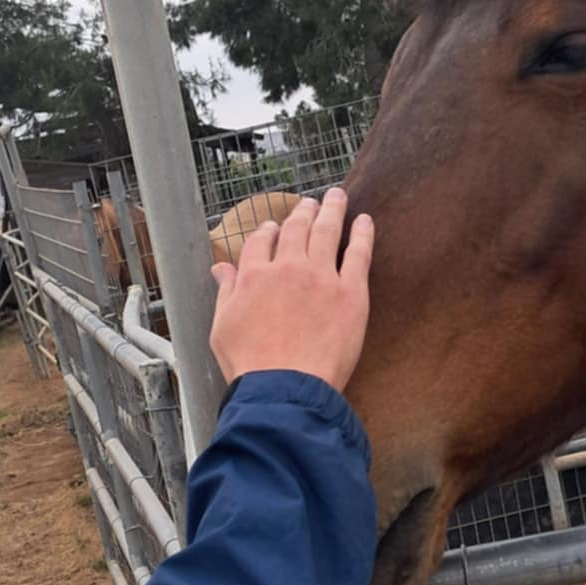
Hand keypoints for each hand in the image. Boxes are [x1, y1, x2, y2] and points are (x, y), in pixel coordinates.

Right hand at [209, 187, 373, 391]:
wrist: (284, 387)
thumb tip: (220, 269)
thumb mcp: (221, 328)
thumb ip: (224, 292)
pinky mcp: (350, 293)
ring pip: (327, 232)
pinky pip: (359, 254)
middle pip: (295, 229)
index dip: (268, 231)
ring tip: (336, 197)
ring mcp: (320, 277)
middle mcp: (287, 268)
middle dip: (302, 212)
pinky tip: (365, 221)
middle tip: (310, 203)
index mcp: (253, 276)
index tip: (274, 228)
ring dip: (332, 210)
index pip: (260, 241)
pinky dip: (362, 233)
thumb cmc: (250, 366)